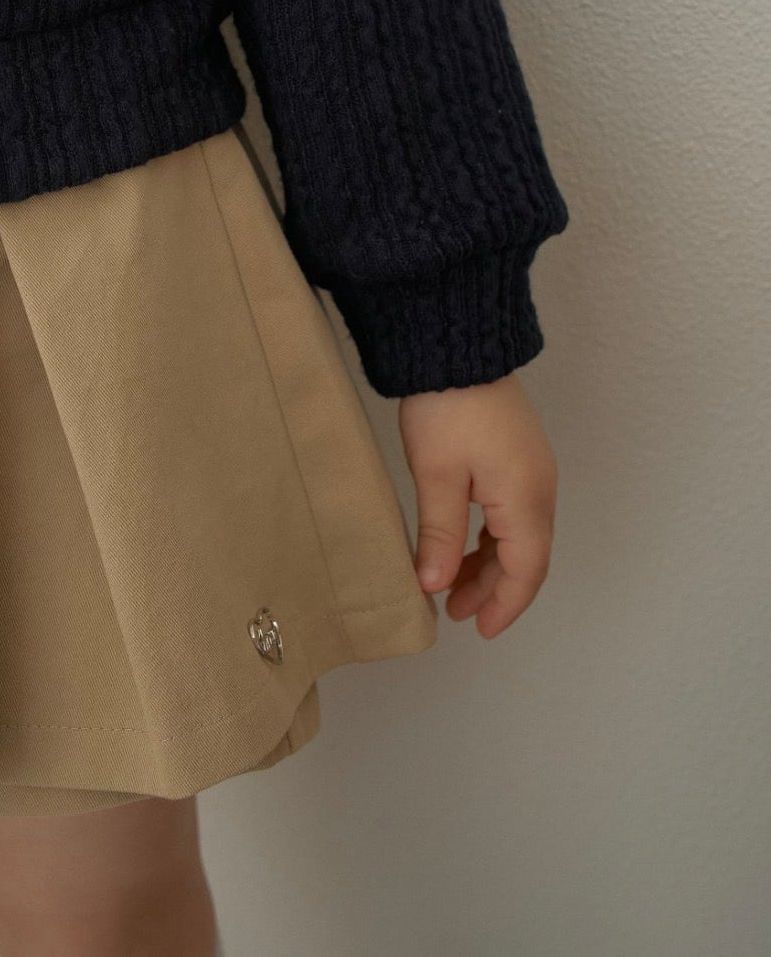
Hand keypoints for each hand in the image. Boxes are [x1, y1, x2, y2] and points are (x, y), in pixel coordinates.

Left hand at [398, 371, 557, 638]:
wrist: (457, 346)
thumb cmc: (447, 407)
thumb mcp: (436, 475)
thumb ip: (440, 535)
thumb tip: (435, 586)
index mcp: (526, 498)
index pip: (526, 570)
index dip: (505, 605)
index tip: (479, 629)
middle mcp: (540, 487)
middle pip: (527, 556)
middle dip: (495, 589)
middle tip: (456, 612)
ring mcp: (532, 469)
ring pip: (519, 535)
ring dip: (490, 564)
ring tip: (452, 584)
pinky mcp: (518, 454)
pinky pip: (513, 511)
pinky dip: (491, 537)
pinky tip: (462, 543)